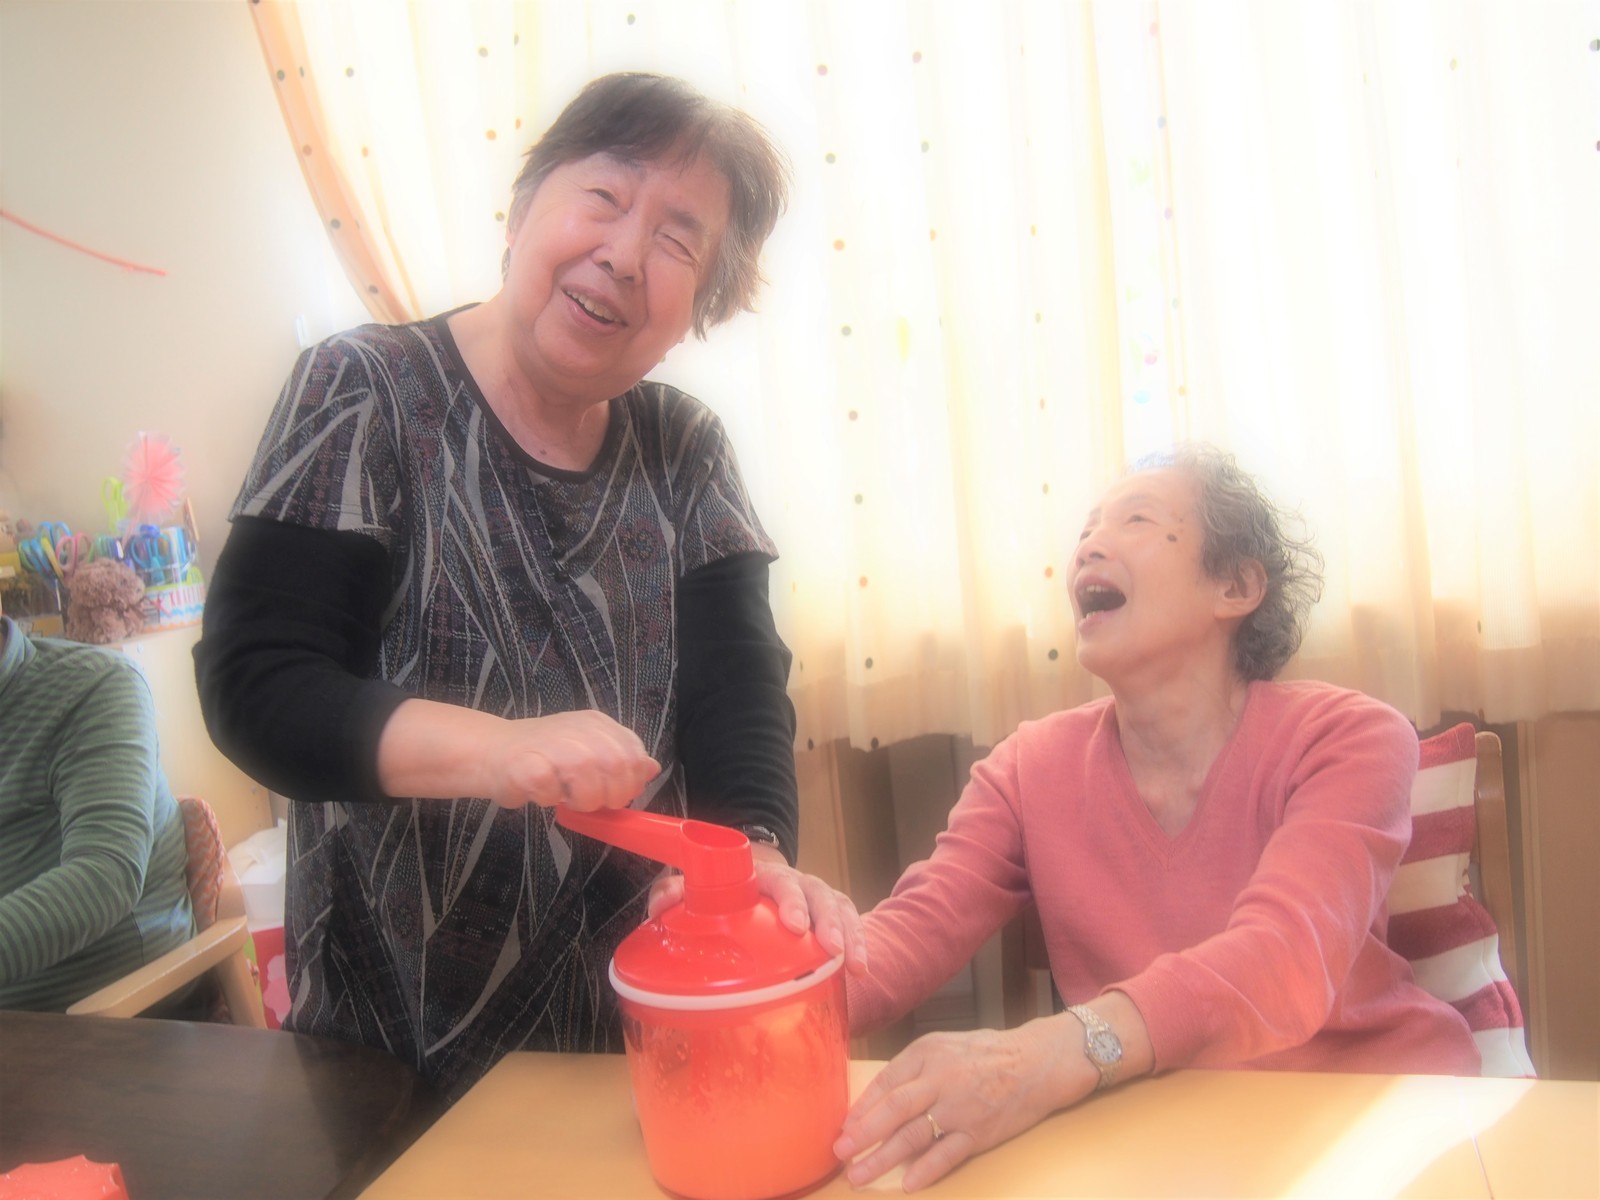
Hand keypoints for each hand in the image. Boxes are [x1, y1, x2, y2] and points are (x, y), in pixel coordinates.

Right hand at [483, 710, 659, 810]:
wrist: (492, 750)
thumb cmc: (543, 755)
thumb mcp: (588, 751)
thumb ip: (620, 759)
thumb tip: (651, 768)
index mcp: (598, 725)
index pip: (634, 753)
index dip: (631, 781)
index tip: (615, 793)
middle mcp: (579, 730)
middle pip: (617, 768)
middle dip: (610, 796)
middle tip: (591, 801)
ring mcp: (552, 744)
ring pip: (588, 781)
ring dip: (581, 801)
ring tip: (566, 798)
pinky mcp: (526, 764)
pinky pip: (550, 791)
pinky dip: (549, 799)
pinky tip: (541, 793)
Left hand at [647, 844, 868, 973]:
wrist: (756, 883)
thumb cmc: (725, 896)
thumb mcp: (696, 891)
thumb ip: (675, 894)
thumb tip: (659, 907)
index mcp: (763, 877)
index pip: (779, 882)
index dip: (788, 900)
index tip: (792, 925)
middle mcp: (794, 882)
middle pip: (816, 892)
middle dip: (824, 920)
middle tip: (827, 947)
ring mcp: (816, 896)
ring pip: (838, 906)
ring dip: (847, 934)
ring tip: (853, 964)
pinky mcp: (832, 912)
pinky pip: (852, 921)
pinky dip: (859, 942)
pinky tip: (860, 967)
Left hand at [832, 1017, 1093, 1190]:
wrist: (1037, 1062)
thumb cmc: (987, 1053)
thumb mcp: (945, 1045)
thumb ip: (913, 1069)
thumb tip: (878, 1098)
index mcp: (927, 1053)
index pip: (886, 1082)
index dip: (862, 1107)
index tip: (844, 1127)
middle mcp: (941, 1079)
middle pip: (894, 1109)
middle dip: (863, 1134)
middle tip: (840, 1152)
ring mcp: (960, 1107)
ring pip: (914, 1136)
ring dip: (882, 1157)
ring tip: (859, 1175)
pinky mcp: (979, 1131)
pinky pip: (948, 1153)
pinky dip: (927, 1169)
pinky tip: (907, 1183)